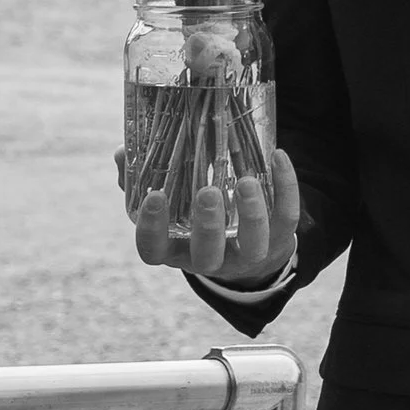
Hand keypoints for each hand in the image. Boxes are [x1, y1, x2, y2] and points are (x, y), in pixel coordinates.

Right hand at [119, 146, 300, 285]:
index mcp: (174, 248)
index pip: (154, 250)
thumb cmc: (193, 213)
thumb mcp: (166, 200)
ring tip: (246, 180)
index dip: (151, 228)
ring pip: (253, 244)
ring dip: (251, 213)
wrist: (245, 238)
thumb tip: (122, 152)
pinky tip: (278, 157)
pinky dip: (286, 187)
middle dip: (208, 225)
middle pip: (207, 254)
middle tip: (208, 191)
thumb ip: (141, 178)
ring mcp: (245, 253)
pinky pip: (287, 218)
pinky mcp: (278, 238)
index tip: (154, 196)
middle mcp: (208, 258)